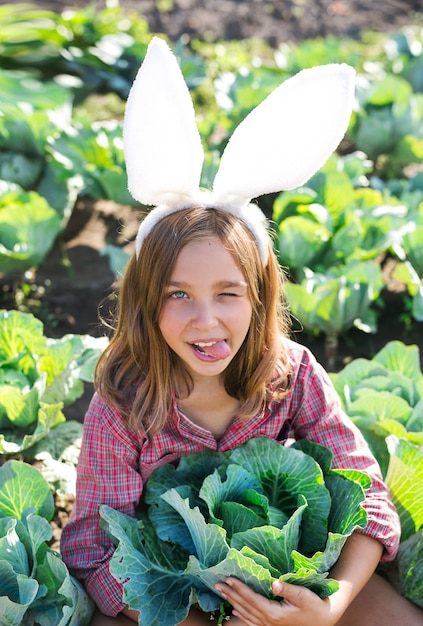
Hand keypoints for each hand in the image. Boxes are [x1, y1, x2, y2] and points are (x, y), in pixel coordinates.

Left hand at [215, 578, 342, 625]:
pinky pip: (251, 621)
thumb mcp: (303, 595)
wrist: (323, 621)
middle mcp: (268, 622)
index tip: (228, 578)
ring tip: (222, 592)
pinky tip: (234, 610)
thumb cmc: (314, 606)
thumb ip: (287, 589)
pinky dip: (241, 615)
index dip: (239, 588)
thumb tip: (273, 583)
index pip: (251, 598)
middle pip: (244, 606)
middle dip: (230, 594)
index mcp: (274, 613)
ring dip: (232, 602)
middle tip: (216, 584)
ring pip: (245, 614)